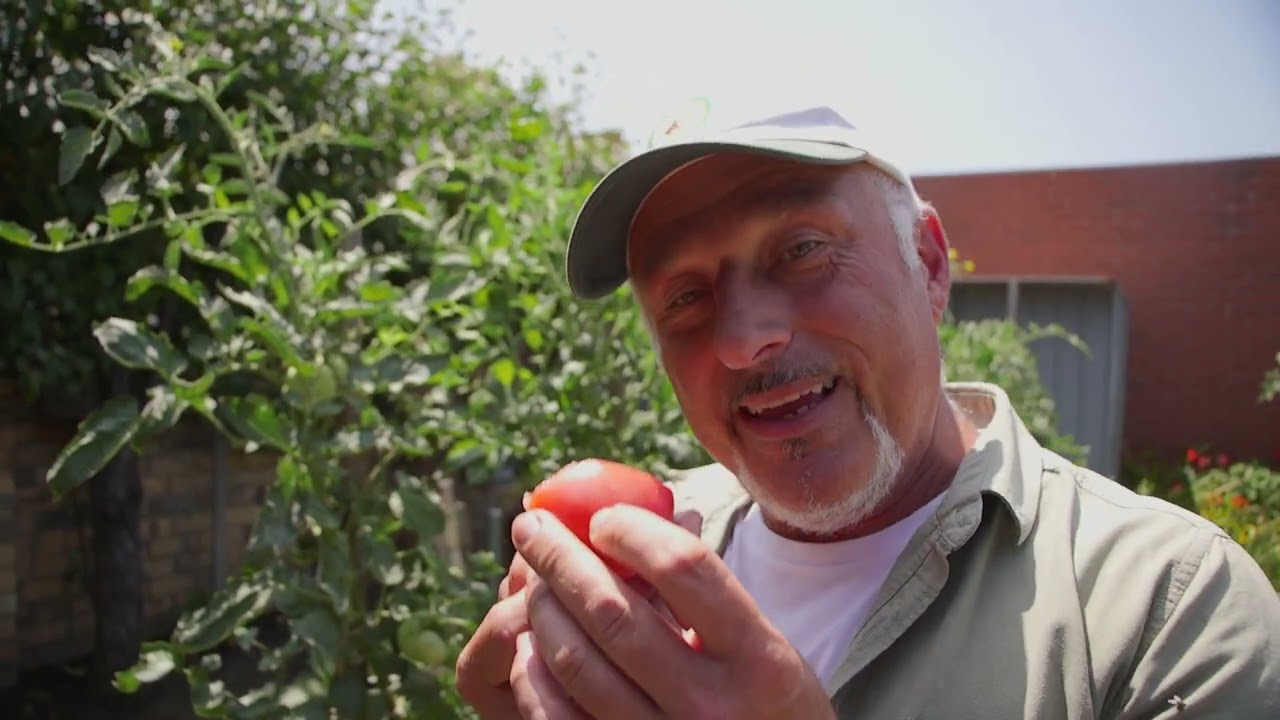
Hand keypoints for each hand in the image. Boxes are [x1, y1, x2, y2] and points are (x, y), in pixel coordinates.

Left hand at [509, 504, 834, 719]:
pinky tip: (530, 646)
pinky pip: (556, 718)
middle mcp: (711, 705)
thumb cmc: (768, 708)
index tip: (601, 517)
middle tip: (531, 526)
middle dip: (559, 558)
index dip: (631, 531)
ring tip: (532, 584)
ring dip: (542, 611)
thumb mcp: (765, 650)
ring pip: (576, 663)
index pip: (683, 568)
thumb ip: (708, 593)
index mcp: (759, 658)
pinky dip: (533, 676)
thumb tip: (640, 514)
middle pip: (613, 613)